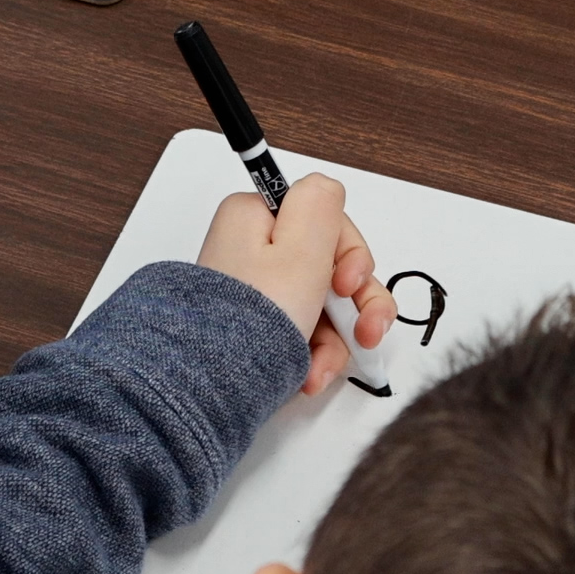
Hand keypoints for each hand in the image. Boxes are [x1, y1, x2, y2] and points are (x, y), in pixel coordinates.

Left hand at [197, 173, 395, 397]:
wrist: (210, 387)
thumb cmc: (251, 322)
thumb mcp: (300, 252)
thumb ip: (321, 205)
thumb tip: (325, 186)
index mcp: (257, 216)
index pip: (326, 222)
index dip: (350, 258)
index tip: (348, 286)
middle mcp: (253, 246)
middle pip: (328, 265)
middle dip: (351, 306)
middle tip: (364, 333)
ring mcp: (256, 287)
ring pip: (321, 303)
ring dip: (335, 338)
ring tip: (322, 367)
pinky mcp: (256, 323)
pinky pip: (302, 329)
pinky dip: (313, 353)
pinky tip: (309, 374)